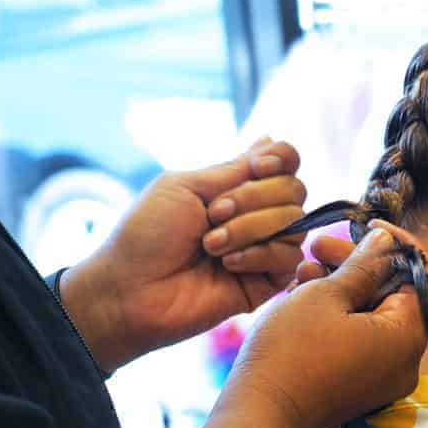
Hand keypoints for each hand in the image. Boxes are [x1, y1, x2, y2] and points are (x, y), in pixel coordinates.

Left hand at [60, 137, 306, 371]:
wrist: (132, 288)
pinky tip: (228, 265)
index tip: (256, 167)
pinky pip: (288, 258)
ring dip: (249, 228)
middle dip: (254, 198)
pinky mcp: (268, 282)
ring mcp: (265, 249)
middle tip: (212, 215)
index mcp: (236, 188)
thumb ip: (235, 169)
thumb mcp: (187, 186)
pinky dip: (257, 255)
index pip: (286, 163)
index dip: (281, 160)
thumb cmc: (147, 234)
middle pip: (294, 190)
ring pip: (294, 223)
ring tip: (211, 245)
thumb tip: (271, 139)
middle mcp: (257, 216)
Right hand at [217, 228, 427, 427]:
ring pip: (374, 316)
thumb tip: (388, 241)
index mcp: (408, 336)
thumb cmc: (291, 351)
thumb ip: (364, 264)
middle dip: (359, 265)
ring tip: (303, 270)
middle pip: (396, 296)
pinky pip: (362, 340)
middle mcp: (406, 361)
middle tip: (318, 245)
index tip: (367, 229)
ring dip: (343, 287)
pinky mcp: (362, 387)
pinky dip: (341, 316)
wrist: (261, 415)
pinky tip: (305, 296)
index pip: (425, 277)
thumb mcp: (327, 294)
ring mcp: (385, 378)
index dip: (399, 246)